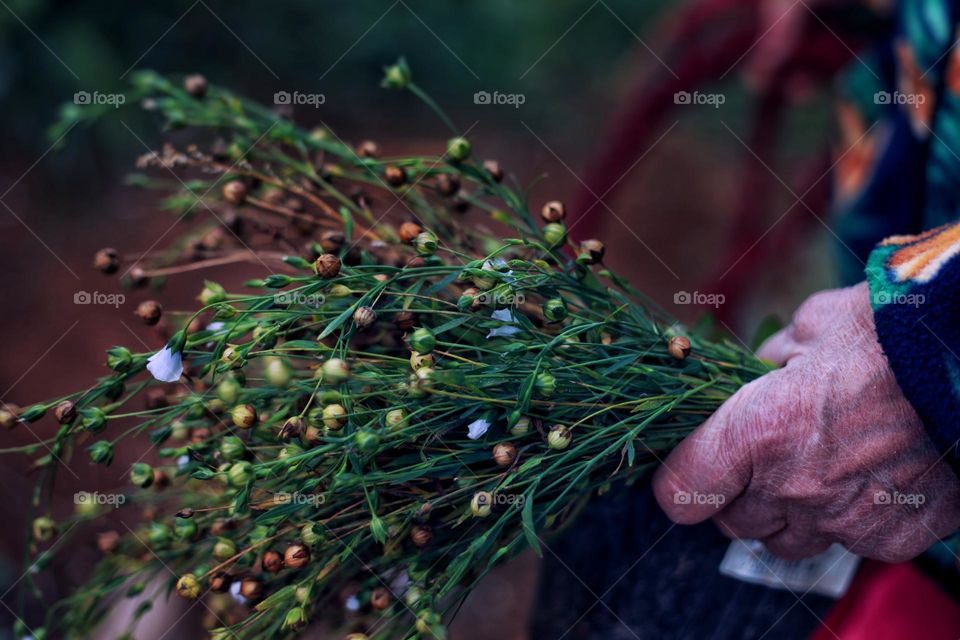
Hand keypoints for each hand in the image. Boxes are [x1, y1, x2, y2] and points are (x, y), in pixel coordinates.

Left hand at [653, 282, 959, 560]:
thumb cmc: (892, 333)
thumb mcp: (811, 327)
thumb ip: (767, 361)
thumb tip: (754, 374)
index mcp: (760, 432)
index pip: (682, 493)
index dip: (679, 482)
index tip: (688, 470)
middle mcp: (795, 487)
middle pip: (732, 523)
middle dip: (737, 494)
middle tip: (760, 460)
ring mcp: (844, 520)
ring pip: (786, 542)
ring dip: (787, 515)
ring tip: (815, 471)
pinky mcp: (890, 540)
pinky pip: (845, 545)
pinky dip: (846, 520)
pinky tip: (866, 481)